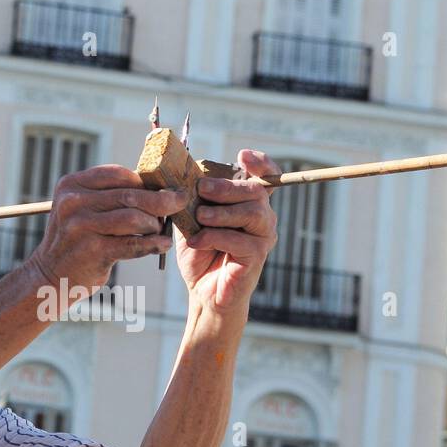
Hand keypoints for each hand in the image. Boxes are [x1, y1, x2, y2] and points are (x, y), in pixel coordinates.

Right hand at [28, 166, 181, 292]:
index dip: (146, 181)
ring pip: (134, 217)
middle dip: (161, 199)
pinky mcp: (92, 250)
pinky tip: (162, 245)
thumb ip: (109, 196)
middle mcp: (73, 202)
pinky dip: (153, 244)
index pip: (119, 174)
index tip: (164, 188)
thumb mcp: (81, 209)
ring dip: (155, 224)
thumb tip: (155, 186)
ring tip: (161, 230)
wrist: (50, 275)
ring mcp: (81, 226)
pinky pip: (133, 243)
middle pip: (130, 195)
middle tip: (180, 202)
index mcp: (72, 185)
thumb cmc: (76, 240)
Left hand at [173, 150, 278, 312]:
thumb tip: (180, 175)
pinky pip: (242, 240)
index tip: (242, 156)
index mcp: (247, 202)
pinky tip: (197, 242)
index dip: (261, 163)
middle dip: (227, 187)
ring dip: (223, 212)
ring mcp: (263, 236)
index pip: (265, 176)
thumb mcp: (191, 219)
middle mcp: (262, 216)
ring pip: (253, 213)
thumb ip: (192, 198)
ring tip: (200, 218)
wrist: (203, 291)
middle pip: (256, 191)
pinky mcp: (257, 256)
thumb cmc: (200, 252)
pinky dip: (216, 237)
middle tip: (202, 190)